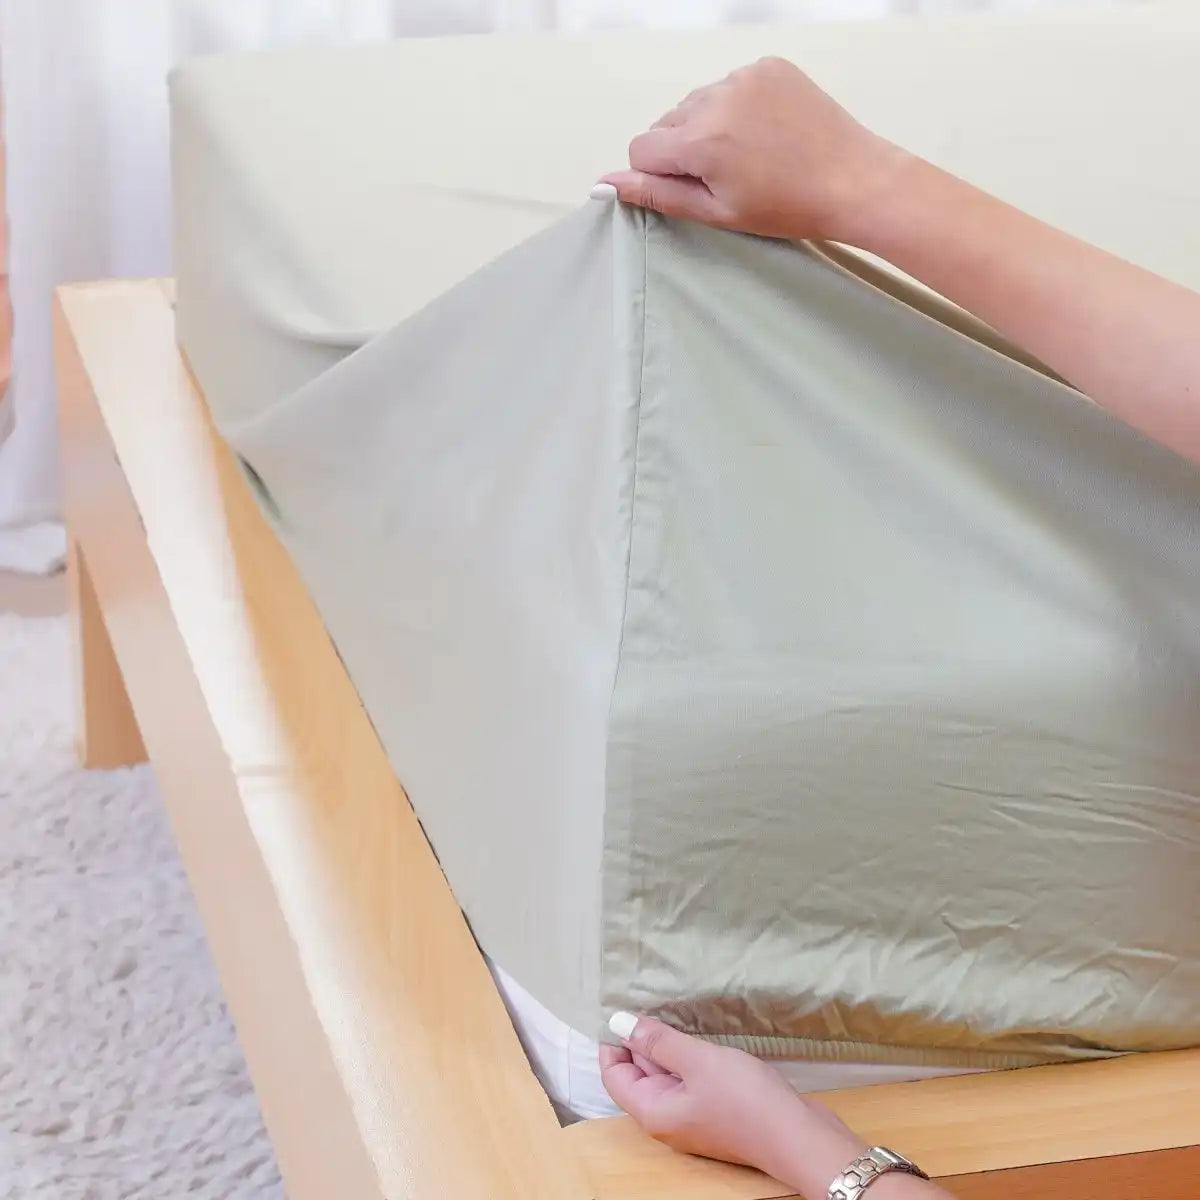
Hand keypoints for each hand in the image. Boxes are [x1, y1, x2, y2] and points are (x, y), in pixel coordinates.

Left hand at [600, 1012, 871, 1196]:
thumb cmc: (745, 1099)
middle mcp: (667, 1118)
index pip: (615, 1074)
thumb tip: (617, 1023)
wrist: (799, 1135)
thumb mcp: (697, 1061)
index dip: (613, 1041)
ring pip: (667, 1074)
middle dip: (642, 1038)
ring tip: (673, 1008)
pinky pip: (689, 1078)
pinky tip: (699, 1033)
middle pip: (640, 1073)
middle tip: (649, 997)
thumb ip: (657, 1040)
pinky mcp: (715, 1110)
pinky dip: (689, 1056)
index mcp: (653, 1112)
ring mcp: (692, 1116)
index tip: (622, 1005)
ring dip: (668, 1045)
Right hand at [602, 57, 908, 243]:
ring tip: (749, 155)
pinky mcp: (767, 67)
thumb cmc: (789, 205)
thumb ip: (657, 194)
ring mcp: (744, 76)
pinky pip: (729, 86)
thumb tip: (606, 185)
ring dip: (709, 127)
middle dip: (684, 149)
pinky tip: (764, 133)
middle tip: (727, 176)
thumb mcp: (716, 211)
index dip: (660, 175)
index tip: (692, 188)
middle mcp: (717, 98)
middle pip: (666, 123)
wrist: (852, 181)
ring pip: (696, 103)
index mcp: (701, 139)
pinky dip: (736, 108)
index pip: (641, 148)